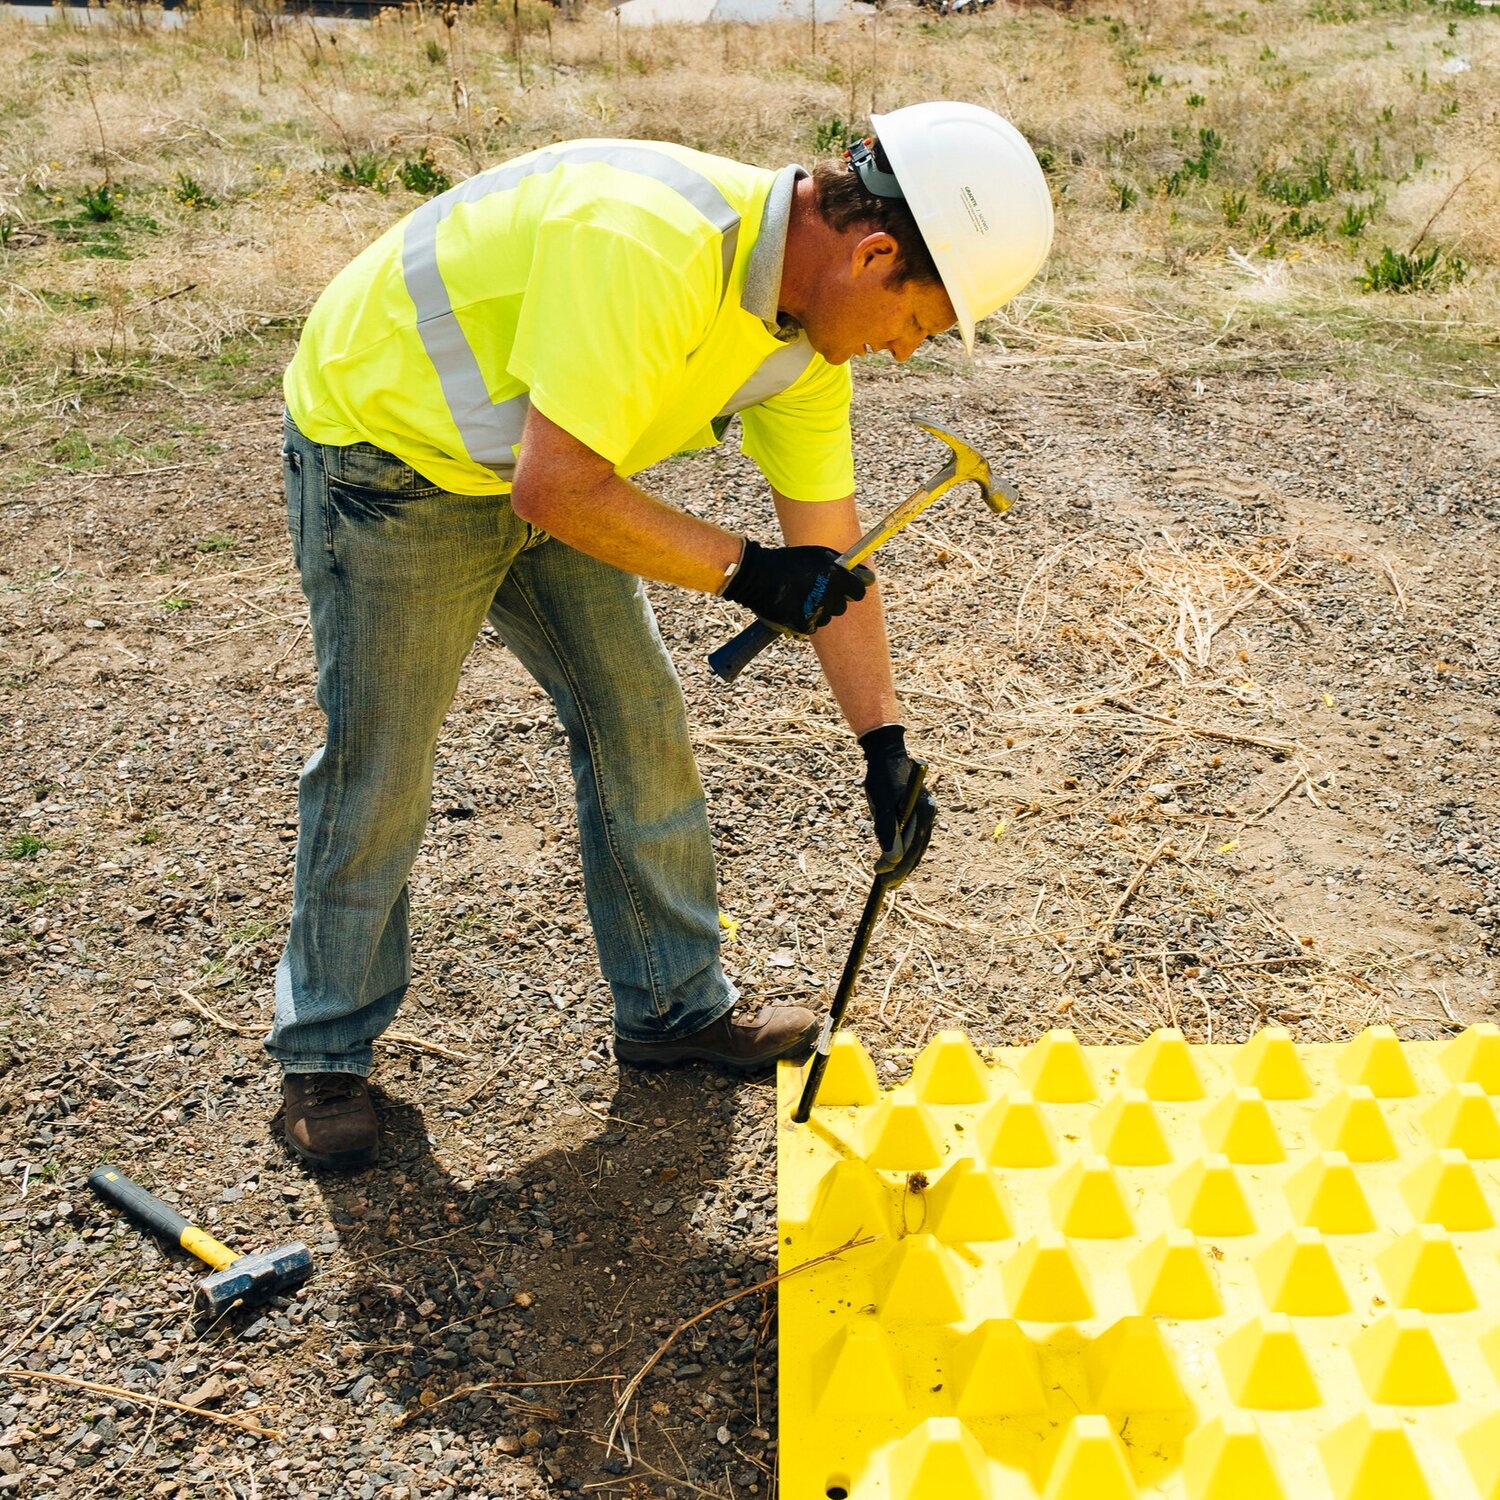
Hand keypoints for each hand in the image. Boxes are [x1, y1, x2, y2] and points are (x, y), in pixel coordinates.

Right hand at [722, 539, 873, 637]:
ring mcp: (815, 612)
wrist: (756, 575)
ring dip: (819, 609)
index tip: (845, 587)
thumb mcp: (818, 554)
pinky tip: (794, 606)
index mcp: (835, 576)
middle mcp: (828, 595)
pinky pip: (812, 627)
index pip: (859, 591)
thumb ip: (844, 565)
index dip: (852, 588)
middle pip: (842, 606)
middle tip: (816, 589)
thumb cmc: (790, 562)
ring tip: (801, 596)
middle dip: (833, 599)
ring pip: (827, 617)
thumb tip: (868, 579)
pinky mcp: (802, 625)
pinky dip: (805, 619)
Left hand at [859, 724, 935, 884]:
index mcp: (924, 811)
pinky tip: (894, 860)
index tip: (883, 878)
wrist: (885, 753)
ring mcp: (925, 812)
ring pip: (916, 845)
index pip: (913, 847)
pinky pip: (913, 836)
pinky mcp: (918, 811)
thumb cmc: (882, 777)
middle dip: (902, 870)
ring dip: (904, 862)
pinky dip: (904, 849)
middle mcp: (929, 813)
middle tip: (887, 886)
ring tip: (890, 879)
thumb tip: (892, 859)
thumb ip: (887, 831)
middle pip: (918, 849)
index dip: (898, 866)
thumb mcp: (881, 805)